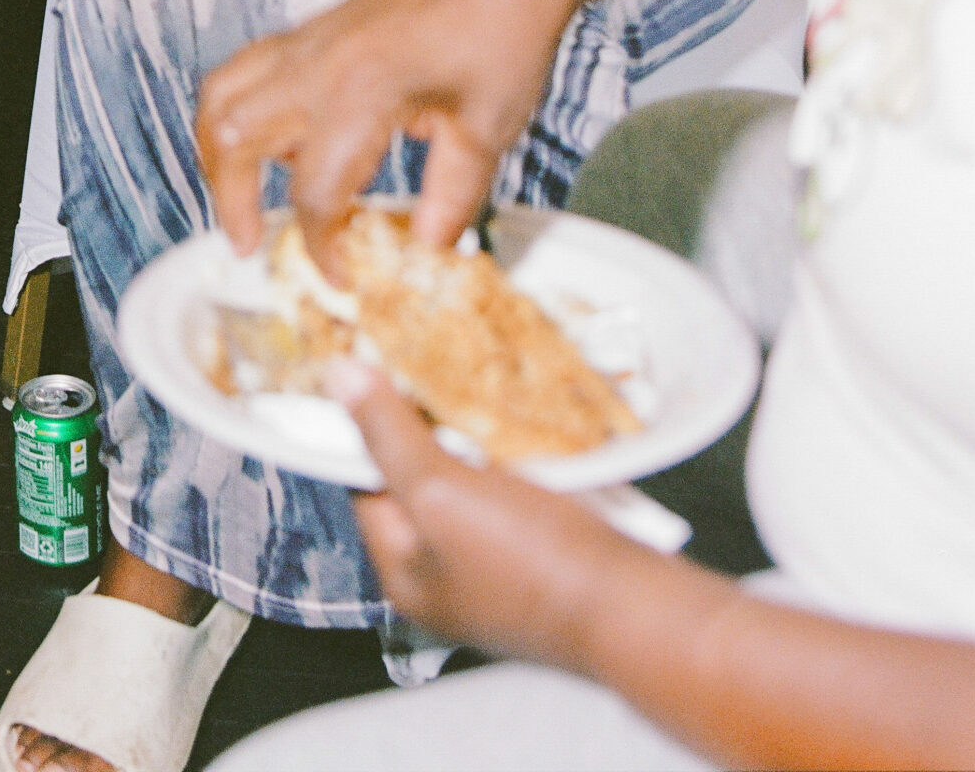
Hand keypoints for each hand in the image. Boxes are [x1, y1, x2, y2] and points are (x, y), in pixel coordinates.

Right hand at [194, 0, 579, 274]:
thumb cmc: (504, 30)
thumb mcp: (488, 128)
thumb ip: (450, 198)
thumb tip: (421, 250)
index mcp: (360, 91)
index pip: (313, 190)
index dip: (322, 247)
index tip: (344, 277)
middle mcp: (317, 62)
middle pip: (231, 136)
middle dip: (231, 199)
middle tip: (252, 242)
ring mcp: (308, 39)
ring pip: (222, 94)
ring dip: (218, 149)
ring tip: (240, 194)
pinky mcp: (313, 28)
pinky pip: (246, 68)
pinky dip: (239, 108)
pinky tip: (277, 139)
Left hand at [333, 360, 646, 671]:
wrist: (639, 610)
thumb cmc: (535, 563)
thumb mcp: (443, 491)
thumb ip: (386, 436)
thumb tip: (335, 378)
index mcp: (405, 572)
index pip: (361, 481)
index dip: (362, 423)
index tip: (368, 364)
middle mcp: (443, 573)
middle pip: (414, 477)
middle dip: (421, 422)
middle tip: (424, 364)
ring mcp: (495, 564)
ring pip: (467, 476)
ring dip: (470, 432)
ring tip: (470, 382)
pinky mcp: (541, 549)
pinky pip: (511, 487)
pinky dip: (510, 453)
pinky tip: (516, 420)